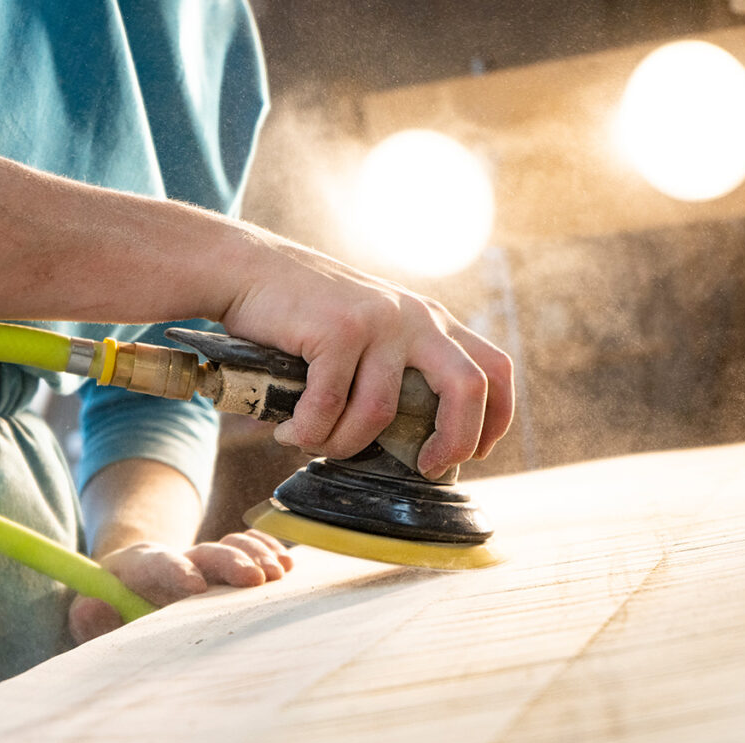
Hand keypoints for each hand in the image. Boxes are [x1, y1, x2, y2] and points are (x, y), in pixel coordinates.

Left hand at [69, 529, 292, 643]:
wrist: (133, 583)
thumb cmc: (112, 608)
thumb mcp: (91, 614)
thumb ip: (91, 616)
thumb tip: (93, 605)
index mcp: (141, 567)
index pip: (159, 561)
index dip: (177, 571)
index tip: (196, 587)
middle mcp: (179, 556)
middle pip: (206, 550)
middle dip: (232, 561)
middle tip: (256, 579)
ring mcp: (206, 558)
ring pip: (232, 545)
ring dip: (257, 555)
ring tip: (279, 573)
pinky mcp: (226, 562)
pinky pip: (250, 546)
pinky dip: (268, 550)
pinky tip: (286, 563)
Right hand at [220, 232, 514, 478]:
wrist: (249, 269)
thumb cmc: (306, 317)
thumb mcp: (371, 334)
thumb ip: (398, 371)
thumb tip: (412, 446)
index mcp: (431, 322)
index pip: (495, 369)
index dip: (496, 420)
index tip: (473, 454)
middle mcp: (415, 318)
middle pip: (467, 387)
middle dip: (455, 441)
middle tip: (426, 469)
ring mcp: (378, 321)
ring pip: (380, 413)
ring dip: (342, 444)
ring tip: (311, 442)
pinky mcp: (338, 329)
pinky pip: (328, 407)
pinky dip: (306, 432)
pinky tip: (288, 431)